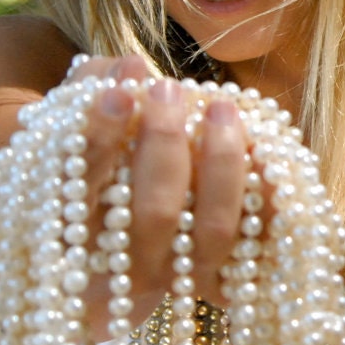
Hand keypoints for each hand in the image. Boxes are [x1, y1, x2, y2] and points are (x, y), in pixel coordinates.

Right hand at [65, 55, 250, 317]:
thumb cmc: (95, 166)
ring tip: (220, 106)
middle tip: (168, 89)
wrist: (122, 245)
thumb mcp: (76, 129)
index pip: (83, 189)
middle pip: (156, 214)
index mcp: (75, 233)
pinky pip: (261, 238)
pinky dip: (269, 192)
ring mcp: (182, 275)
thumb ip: (93, 93)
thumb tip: (129, 69)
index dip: (101, 140)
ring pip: (213, 231)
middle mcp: (130, 264)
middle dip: (167, 146)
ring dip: (224, 163)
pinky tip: (266, 146)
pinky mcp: (224, 274)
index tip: (121, 93)